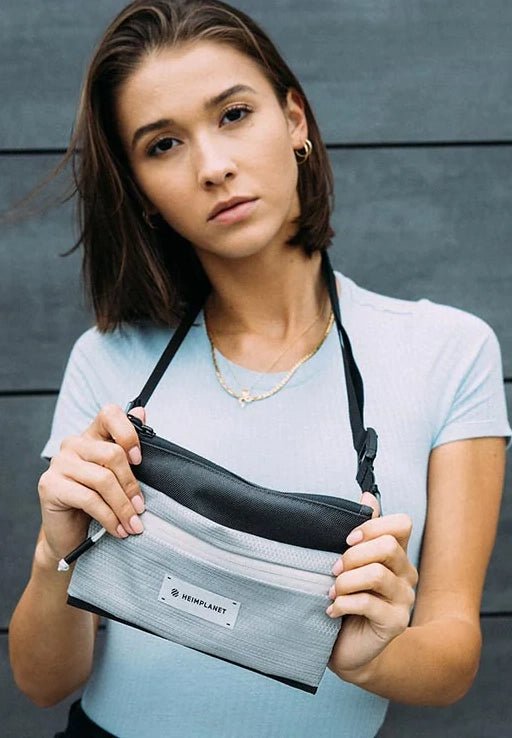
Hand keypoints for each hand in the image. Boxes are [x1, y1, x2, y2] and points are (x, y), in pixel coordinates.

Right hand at [37, 404, 146, 562]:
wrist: (69, 534)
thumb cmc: (97, 503)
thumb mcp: (117, 475)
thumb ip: (127, 447)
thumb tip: (141, 413)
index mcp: (91, 436)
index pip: (109, 414)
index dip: (128, 433)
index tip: (139, 459)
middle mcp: (73, 444)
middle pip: (112, 454)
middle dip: (131, 485)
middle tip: (141, 508)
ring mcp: (59, 463)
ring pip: (103, 480)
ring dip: (123, 507)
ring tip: (133, 525)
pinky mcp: (50, 485)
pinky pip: (89, 499)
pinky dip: (109, 517)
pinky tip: (117, 530)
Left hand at [326, 491, 417, 678]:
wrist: (348, 648)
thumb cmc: (346, 599)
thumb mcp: (349, 562)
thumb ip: (360, 531)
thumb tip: (366, 494)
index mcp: (396, 554)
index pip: (401, 524)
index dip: (373, 526)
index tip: (348, 538)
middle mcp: (406, 574)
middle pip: (388, 546)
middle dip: (354, 554)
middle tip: (334, 568)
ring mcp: (404, 599)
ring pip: (377, 574)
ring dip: (346, 580)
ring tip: (332, 590)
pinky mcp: (395, 622)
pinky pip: (368, 603)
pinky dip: (344, 603)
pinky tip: (332, 609)